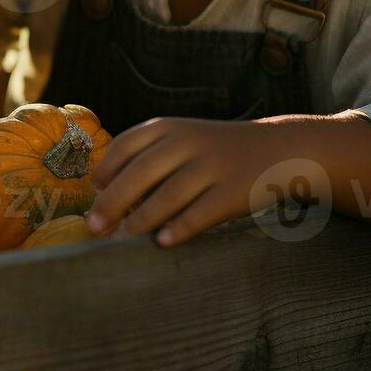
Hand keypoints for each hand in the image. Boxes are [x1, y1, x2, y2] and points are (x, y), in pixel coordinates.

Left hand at [85, 117, 298, 246]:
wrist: (276, 149)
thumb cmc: (214, 151)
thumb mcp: (181, 139)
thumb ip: (146, 158)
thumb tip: (103, 196)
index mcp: (168, 128)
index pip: (125, 145)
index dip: (105, 170)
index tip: (94, 192)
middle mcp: (188, 142)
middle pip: (141, 173)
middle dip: (113, 202)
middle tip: (94, 227)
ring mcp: (212, 166)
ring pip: (168, 195)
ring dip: (141, 220)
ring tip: (122, 239)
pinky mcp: (233, 191)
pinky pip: (201, 213)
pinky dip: (179, 228)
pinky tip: (163, 242)